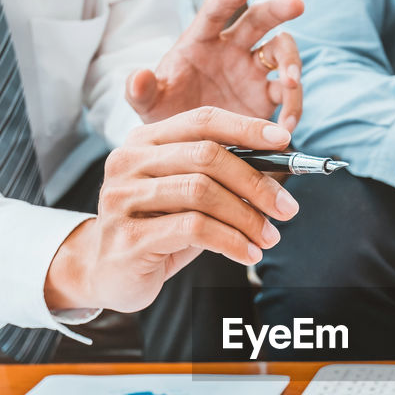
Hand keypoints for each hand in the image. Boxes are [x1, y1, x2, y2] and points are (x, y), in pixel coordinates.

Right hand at [44, 108, 300, 313]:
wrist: (106, 273)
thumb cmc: (156, 229)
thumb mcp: (187, 196)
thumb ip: (219, 178)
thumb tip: (278, 172)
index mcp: (144, 141)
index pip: (202, 120)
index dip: (246, 128)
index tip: (285, 141)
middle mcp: (127, 161)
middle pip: (207, 156)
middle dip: (256, 182)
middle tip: (287, 209)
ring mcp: (122, 198)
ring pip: (202, 193)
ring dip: (247, 217)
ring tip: (269, 237)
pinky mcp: (128, 236)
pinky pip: (194, 229)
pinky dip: (231, 242)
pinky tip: (249, 254)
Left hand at [125, 0, 304, 129]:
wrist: (186, 144)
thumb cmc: (165, 113)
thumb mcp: (147, 104)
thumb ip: (141, 90)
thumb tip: (138, 77)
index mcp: (201, 40)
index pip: (214, 12)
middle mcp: (232, 49)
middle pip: (259, 20)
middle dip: (278, 9)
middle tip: (297, 4)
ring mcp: (253, 71)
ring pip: (282, 53)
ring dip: (292, 64)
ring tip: (291, 83)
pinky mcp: (267, 97)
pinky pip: (288, 95)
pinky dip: (292, 109)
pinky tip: (285, 128)